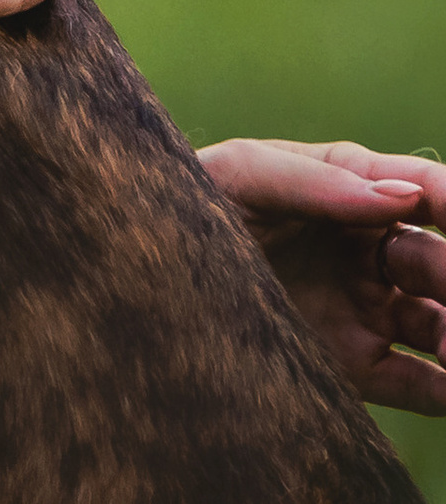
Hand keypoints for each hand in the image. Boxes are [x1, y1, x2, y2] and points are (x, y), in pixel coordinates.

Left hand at [200, 138, 445, 414]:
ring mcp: (365, 310)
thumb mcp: (241, 175)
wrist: (144, 271)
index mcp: (348, 192)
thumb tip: (403, 194)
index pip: (421, 191)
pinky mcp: (355, 366)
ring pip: (443, 327)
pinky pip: (421, 385)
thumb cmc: (191, 200)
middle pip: (440, 263)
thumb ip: (316, 179)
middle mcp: (367, 253)